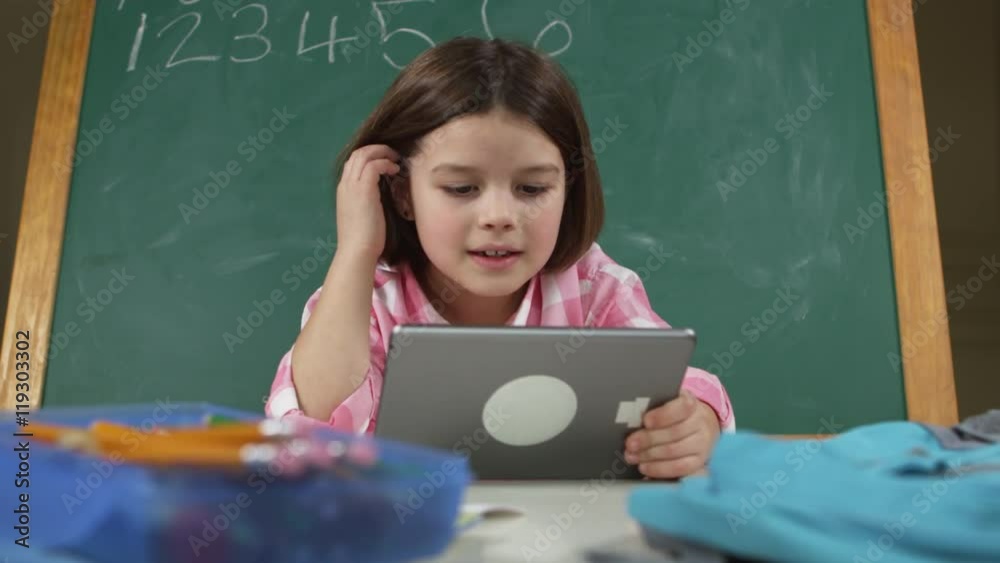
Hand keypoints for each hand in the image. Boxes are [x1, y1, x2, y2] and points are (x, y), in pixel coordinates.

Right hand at [335, 144, 400, 262]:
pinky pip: (374, 165)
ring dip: (382, 152)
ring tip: (395, 158)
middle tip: (392, 154)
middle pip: (357, 153)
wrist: (357, 250)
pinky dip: (385, 163)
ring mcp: (352, 186)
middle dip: (376, 149)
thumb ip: (368, 201)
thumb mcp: (363, 214)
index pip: (353, 162)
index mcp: (344, 190)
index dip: (369, 156)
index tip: (384, 159)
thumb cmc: (363, 239)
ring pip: (364, 154)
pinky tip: (395, 170)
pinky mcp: (363, 189)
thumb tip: (381, 195)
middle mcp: (345, 184)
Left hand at [624, 389, 720, 478]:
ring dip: (649, 455)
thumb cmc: (673, 414)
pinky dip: (660, 469)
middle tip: (630, 444)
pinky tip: (645, 467)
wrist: (697, 425)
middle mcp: (700, 422)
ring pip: (675, 451)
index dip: (663, 415)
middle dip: (648, 439)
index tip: (646, 421)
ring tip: (632, 456)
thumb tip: (631, 420)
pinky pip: (680, 468)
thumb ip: (652, 409)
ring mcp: (702, 443)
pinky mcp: (699, 461)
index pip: (681, 407)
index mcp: (690, 402)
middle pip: (674, 432)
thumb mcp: (665, 404)